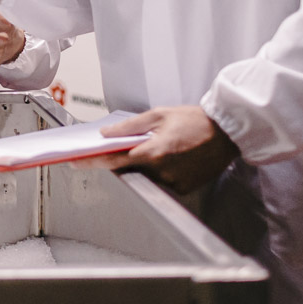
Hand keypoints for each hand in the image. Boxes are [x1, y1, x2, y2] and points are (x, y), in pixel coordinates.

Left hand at [74, 105, 239, 193]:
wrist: (227, 133)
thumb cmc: (195, 120)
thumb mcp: (158, 115)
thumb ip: (129, 127)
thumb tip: (106, 134)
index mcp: (153, 153)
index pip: (114, 161)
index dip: (92, 162)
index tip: (75, 162)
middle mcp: (162, 172)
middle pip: (129, 169)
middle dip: (123, 158)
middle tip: (129, 145)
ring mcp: (173, 183)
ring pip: (145, 175)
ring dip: (144, 163)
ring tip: (162, 145)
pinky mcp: (184, 188)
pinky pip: (162, 181)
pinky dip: (159, 169)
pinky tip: (172, 155)